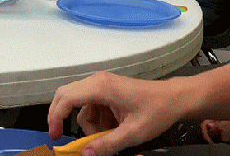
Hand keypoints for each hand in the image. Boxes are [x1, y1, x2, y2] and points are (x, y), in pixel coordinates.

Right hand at [48, 72, 180, 155]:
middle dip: (63, 118)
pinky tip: (113, 130)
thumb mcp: (132, 133)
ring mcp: (102, 84)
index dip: (56, 117)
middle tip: (62, 136)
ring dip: (88, 124)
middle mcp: (97, 81)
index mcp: (101, 87)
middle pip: (67, 96)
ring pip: (81, 106)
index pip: (67, 98)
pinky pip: (92, 107)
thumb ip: (107, 144)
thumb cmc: (157, 111)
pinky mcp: (107, 90)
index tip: (55, 135)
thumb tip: (86, 154)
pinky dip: (97, 121)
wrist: (175, 99)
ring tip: (106, 138)